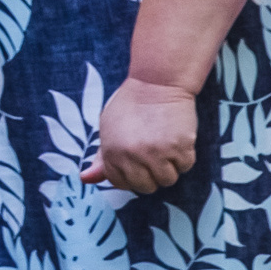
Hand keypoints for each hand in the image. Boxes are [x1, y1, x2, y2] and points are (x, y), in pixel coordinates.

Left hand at [84, 78, 198, 194]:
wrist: (157, 82)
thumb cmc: (130, 104)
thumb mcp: (108, 128)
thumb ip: (100, 157)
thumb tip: (86, 179)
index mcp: (112, 153)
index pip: (121, 183)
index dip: (130, 176)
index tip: (136, 163)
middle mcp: (133, 156)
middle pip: (146, 187)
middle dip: (150, 175)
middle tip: (153, 155)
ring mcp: (158, 153)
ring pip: (167, 179)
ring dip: (169, 167)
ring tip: (165, 146)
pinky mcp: (180, 147)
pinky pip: (185, 165)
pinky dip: (183, 157)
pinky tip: (176, 140)